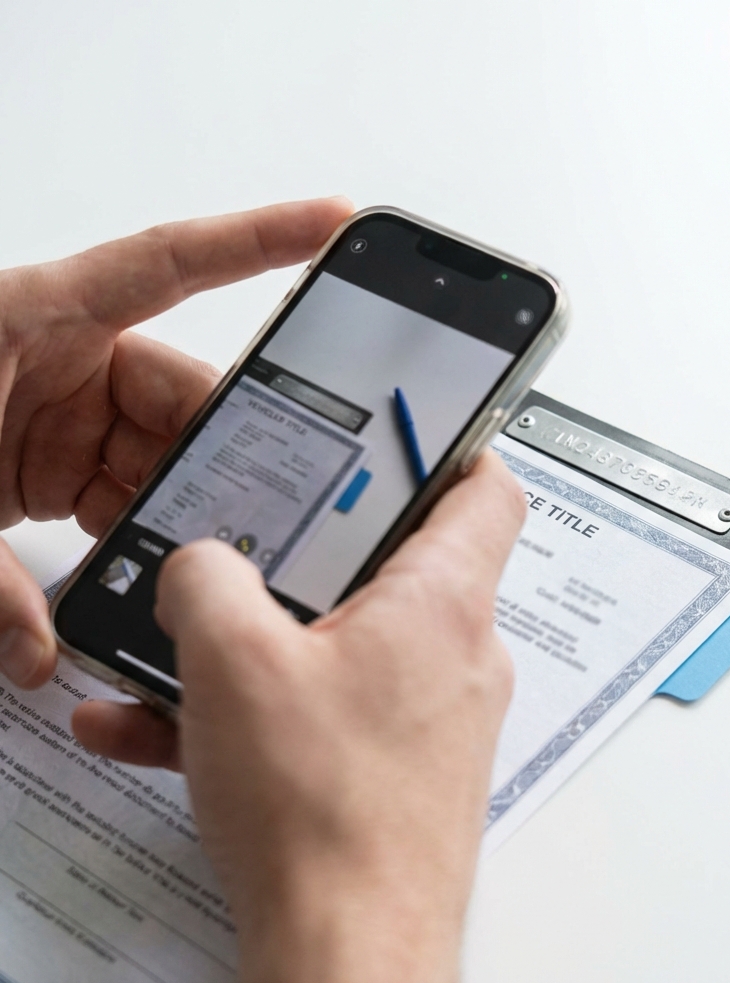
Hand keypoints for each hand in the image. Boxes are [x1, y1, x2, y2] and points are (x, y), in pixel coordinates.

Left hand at [0, 197, 352, 687]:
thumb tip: (39, 652)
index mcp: (39, 317)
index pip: (172, 263)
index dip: (259, 237)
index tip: (331, 223)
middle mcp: (65, 358)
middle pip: (182, 393)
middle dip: (217, 456)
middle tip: (253, 510)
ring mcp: (64, 414)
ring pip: (161, 454)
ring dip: (175, 510)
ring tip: (190, 559)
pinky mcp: (52, 463)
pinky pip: (123, 492)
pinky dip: (137, 533)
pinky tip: (141, 567)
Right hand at [73, 451, 525, 982]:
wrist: (349, 955)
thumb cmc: (323, 810)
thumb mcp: (233, 661)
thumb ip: (207, 579)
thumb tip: (202, 563)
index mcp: (442, 601)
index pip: (487, 490)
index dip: (450, 451)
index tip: (401, 438)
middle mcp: (459, 653)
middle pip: (403, 564)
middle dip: (320, 553)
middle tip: (261, 545)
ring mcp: (438, 715)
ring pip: (352, 646)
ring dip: (270, 645)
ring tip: (187, 655)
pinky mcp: (406, 766)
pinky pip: (336, 713)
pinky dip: (272, 711)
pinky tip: (172, 737)